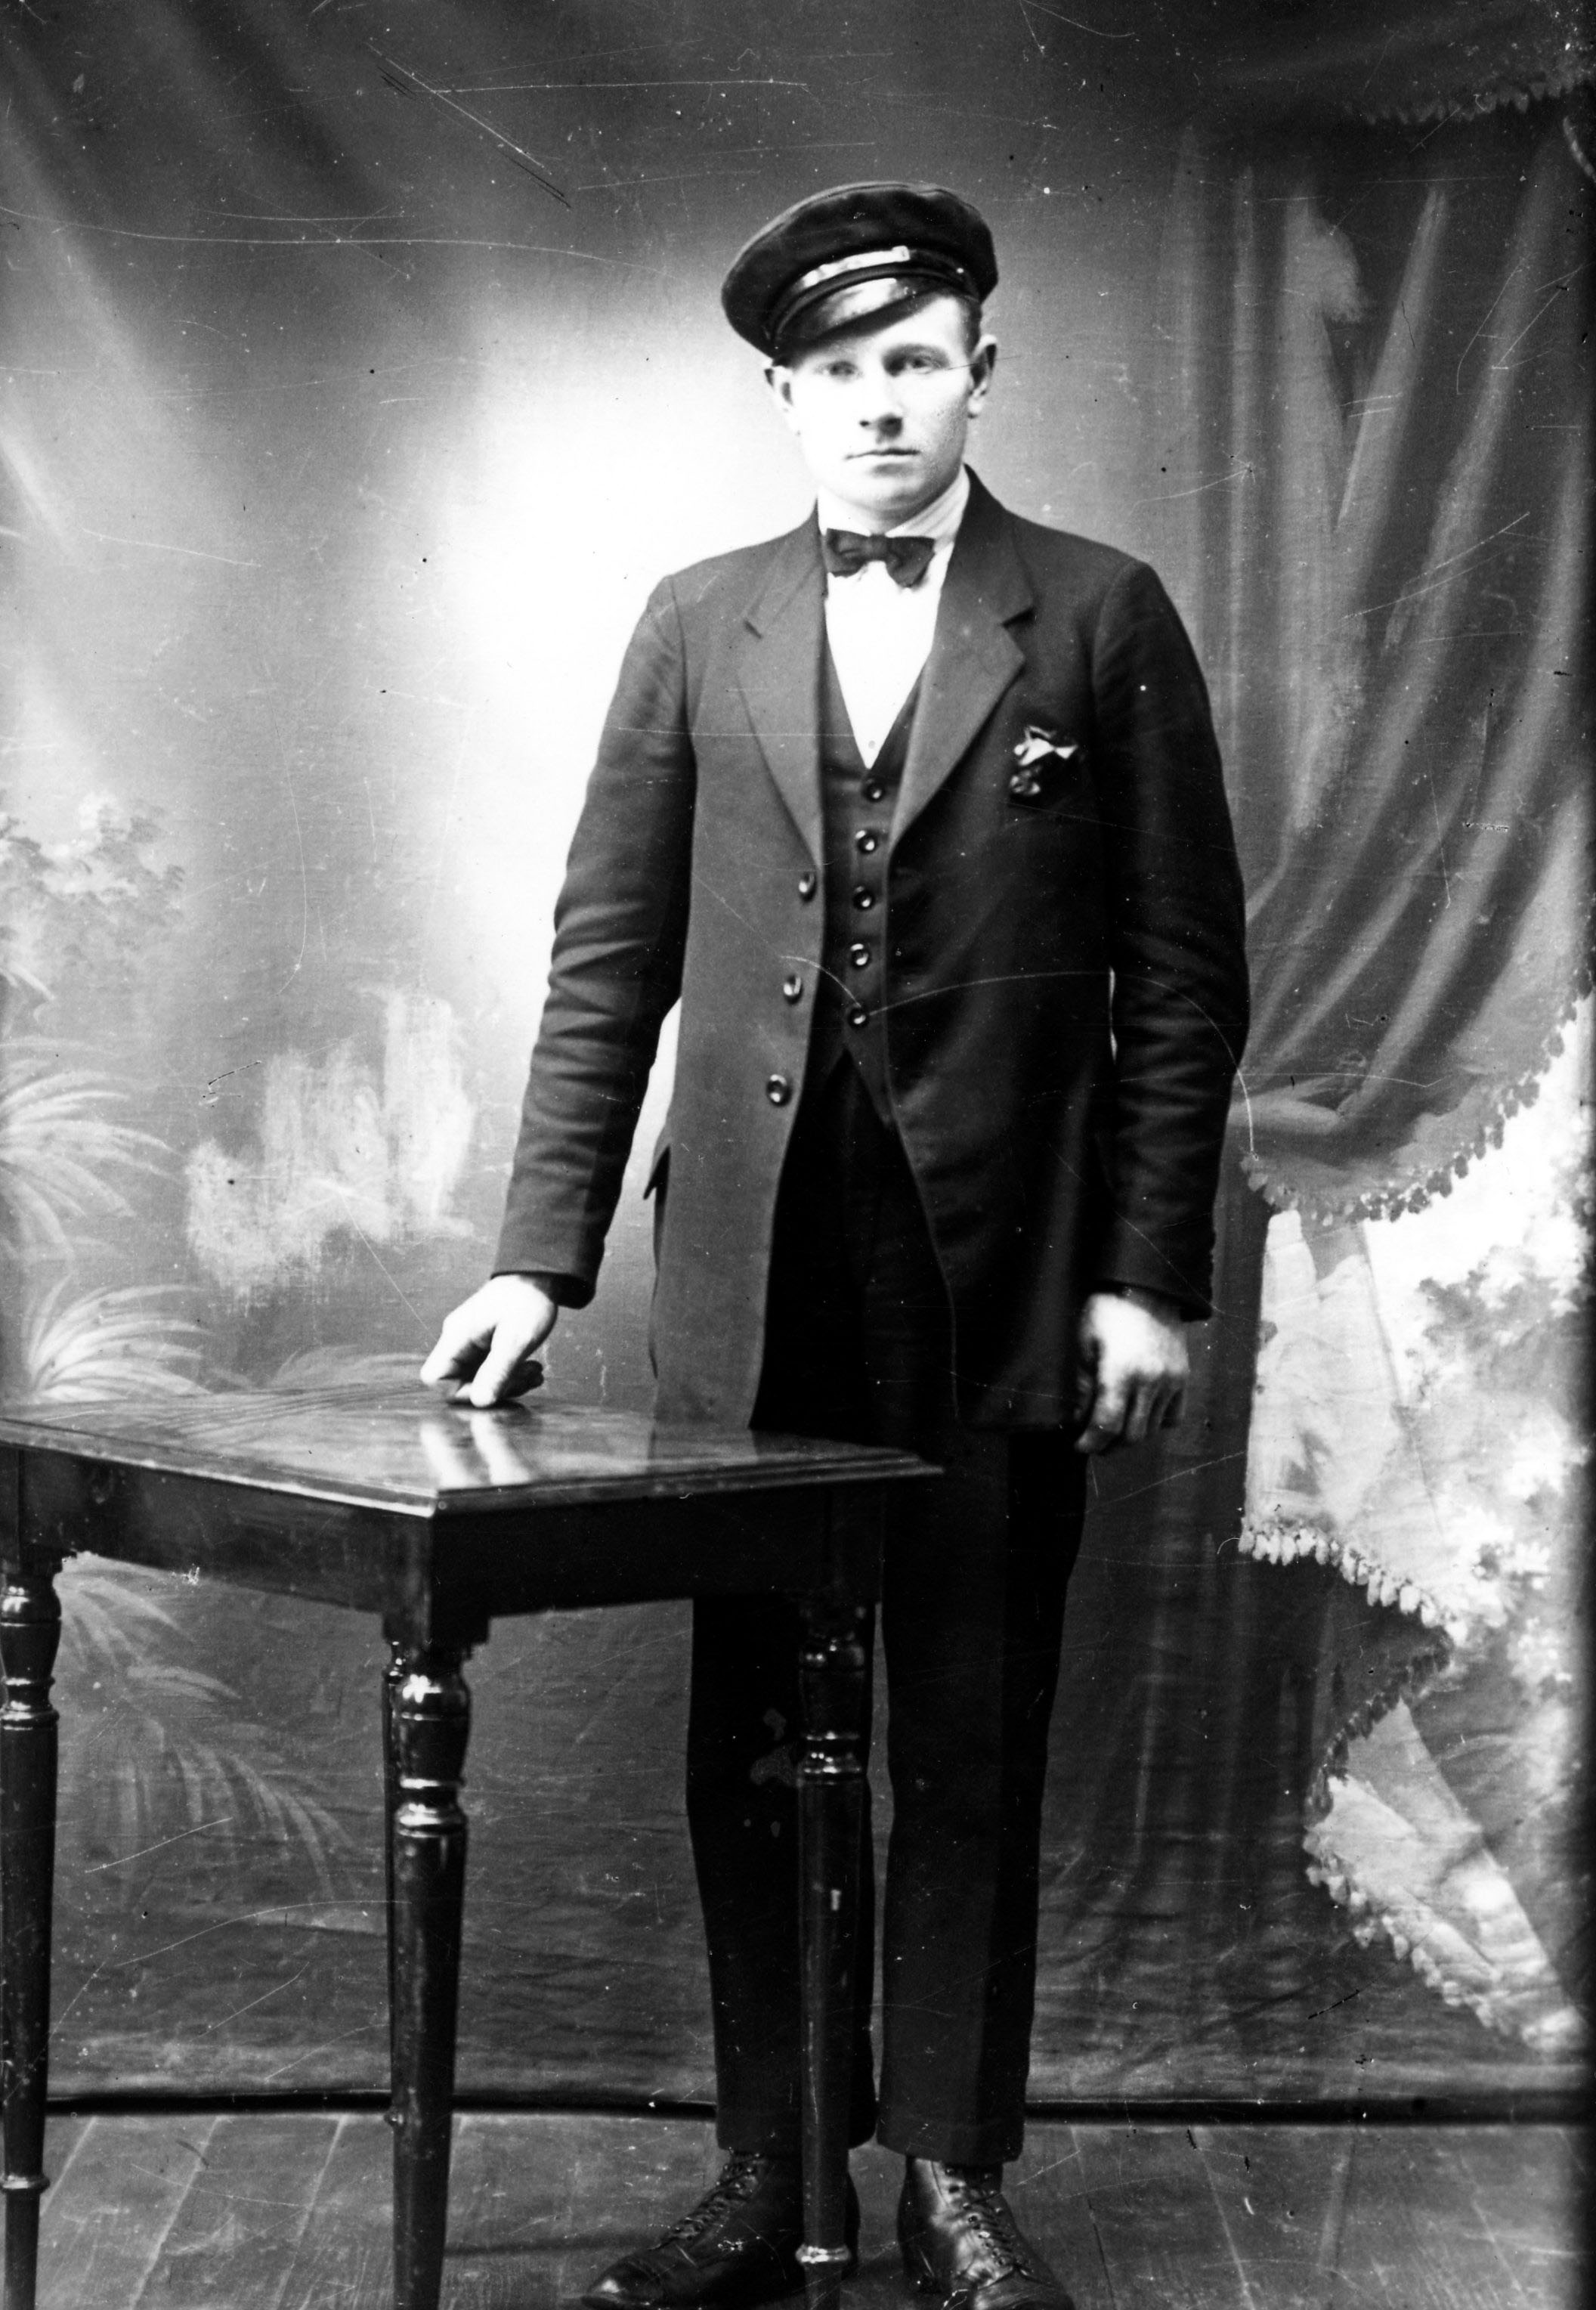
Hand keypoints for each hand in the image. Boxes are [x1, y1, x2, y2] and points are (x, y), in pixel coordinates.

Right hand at [420, 1275, 558, 1406]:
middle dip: (494, 1389)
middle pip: (459, 1381)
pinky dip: (511, 1374)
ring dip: (508, 1382)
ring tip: (534, 1373)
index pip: (434, 1377)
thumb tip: (479, 1402)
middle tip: (526, 1380)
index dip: (459, 1393)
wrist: (539, 1276)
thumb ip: (497, 1371)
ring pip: (479, 1378)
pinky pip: (490, 1369)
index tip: (492, 1391)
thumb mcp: (516, 1339)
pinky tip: (532, 1368)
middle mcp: (458, 1340)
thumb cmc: (527, 1300)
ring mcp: (471, 1342)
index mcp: (457, 1336)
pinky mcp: (485, 1343)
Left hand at [1073, 1288, 1187, 1454]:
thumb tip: (1080, 1418)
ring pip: (1153, 1429)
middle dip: (1110, 1445)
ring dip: (1131, 1436)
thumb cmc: (1109, 1309)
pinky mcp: (1183, 1377)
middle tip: (1094, 1443)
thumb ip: (1083, 1385)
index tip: (1079, 1446)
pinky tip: (1140, 1415)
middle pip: (1132, 1435)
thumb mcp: (1085, 1342)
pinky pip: (1173, 1416)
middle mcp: (1151, 1381)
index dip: (1091, 1442)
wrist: (1148, 1287)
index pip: (1107, 1425)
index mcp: (1121, 1372)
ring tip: (1114, 1430)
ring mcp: (1171, 1381)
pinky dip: (1156, 1423)